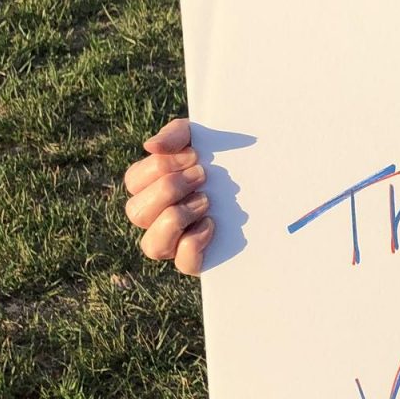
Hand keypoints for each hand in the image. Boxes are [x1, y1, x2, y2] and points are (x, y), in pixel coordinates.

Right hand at [122, 116, 211, 275]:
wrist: (265, 174)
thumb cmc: (223, 156)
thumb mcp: (200, 138)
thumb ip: (174, 135)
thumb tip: (150, 146)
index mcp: (152, 188)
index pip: (134, 182)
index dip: (160, 167)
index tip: (195, 155)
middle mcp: (157, 218)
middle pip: (136, 212)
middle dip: (169, 189)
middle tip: (202, 175)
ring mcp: (176, 242)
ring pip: (152, 245)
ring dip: (176, 217)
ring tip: (206, 200)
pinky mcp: (199, 260)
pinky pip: (184, 263)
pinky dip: (194, 242)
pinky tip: (212, 223)